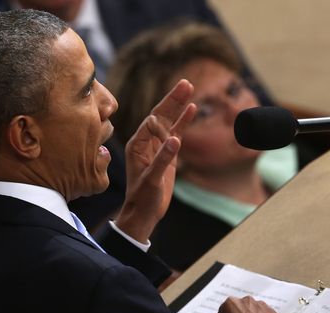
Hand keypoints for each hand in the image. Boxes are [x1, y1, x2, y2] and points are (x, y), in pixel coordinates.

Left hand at [114, 79, 196, 241]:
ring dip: (179, 106)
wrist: (144, 211)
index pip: (152, 122)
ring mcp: (157, 146)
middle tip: (186, 83)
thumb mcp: (152, 180)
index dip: (165, 117)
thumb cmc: (143, 198)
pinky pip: (176, 133)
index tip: (176, 123)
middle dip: (173, 99)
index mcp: (138, 145)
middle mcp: (146, 141)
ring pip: (170, 121)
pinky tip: (191, 109)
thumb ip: (163, 159)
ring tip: (189, 88)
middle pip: (161, 115)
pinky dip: (184, 122)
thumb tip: (176, 139)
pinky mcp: (167, 153)